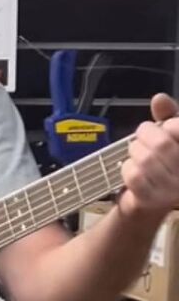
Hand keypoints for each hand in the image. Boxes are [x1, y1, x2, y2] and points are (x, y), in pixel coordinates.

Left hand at [119, 93, 178, 220]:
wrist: (148, 202)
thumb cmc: (163, 163)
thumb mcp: (169, 135)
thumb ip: (167, 115)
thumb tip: (158, 98)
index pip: (177, 129)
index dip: (170, 125)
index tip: (165, 128)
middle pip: (161, 143)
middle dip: (145, 135)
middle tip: (142, 139)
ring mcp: (172, 191)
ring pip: (145, 159)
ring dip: (134, 152)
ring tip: (137, 155)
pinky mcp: (152, 201)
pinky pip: (134, 176)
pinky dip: (127, 168)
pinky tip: (131, 171)